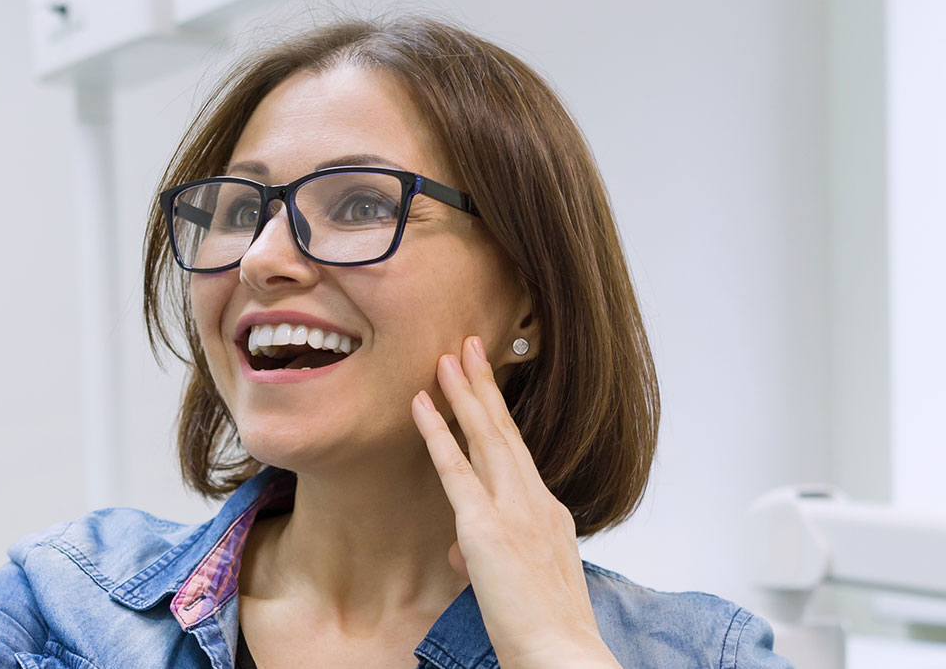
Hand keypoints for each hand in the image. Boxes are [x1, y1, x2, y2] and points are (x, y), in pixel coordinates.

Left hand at [409, 336, 620, 668]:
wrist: (560, 653)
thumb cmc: (543, 627)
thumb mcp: (516, 580)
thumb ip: (487, 554)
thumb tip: (459, 550)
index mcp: (548, 513)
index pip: (517, 453)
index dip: (498, 413)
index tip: (484, 381)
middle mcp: (536, 502)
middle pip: (505, 431)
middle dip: (485, 385)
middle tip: (468, 345)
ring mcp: (514, 511)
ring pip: (487, 438)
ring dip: (465, 393)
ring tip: (446, 357)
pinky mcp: (487, 529)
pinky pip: (457, 470)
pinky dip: (438, 433)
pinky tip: (423, 405)